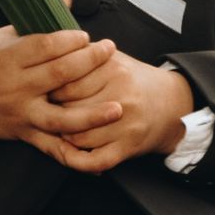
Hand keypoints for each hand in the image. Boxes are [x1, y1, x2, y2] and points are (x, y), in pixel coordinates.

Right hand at [0, 24, 121, 147]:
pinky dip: (75, 153)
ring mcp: (22, 114)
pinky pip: (52, 148)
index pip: (46, 46)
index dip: (70, 39)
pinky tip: (98, 153)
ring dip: (92, 115)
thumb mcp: (5, 36)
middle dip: (89, 62)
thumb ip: (38, 20)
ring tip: (117, 108)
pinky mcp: (25, 134)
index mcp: (8, 59)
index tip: (85, 35)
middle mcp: (16, 88)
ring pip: (60, 118)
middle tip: (109, 51)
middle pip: (59, 75)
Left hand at [45, 52, 196, 173]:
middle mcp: (120, 95)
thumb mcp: (112, 58)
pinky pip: (96, 159)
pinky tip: (72, 151)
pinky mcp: (129, 146)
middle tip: (45, 113)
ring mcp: (126, 123)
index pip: (67, 82)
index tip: (44, 92)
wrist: (171, 103)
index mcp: (113, 69)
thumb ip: (84, 54)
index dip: (50, 90)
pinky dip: (78, 160)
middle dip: (53, 114)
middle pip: (70, 109)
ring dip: (63, 136)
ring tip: (58, 129)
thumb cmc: (134, 80)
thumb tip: (50, 54)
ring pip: (78, 136)